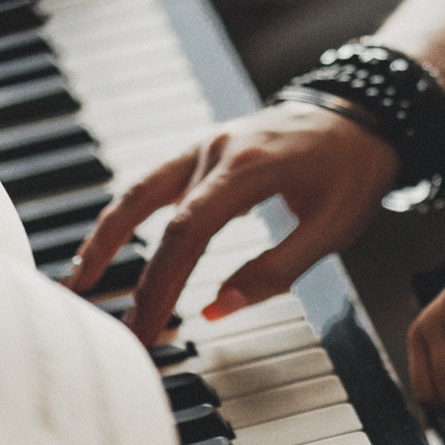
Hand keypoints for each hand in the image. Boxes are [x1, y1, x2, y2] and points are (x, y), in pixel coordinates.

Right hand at [65, 101, 398, 344]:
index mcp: (247, 167)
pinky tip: (110, 243)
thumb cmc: (353, 169)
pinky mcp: (207, 150)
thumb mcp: (333, 227)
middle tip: (116, 327)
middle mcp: (217, 150)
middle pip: (152, 212)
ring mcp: (208, 145)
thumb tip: (216, 309)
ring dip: (108, 235)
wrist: (363, 114)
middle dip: (130, 274)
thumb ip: (276, 270)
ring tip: (80, 282)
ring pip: (141, 191)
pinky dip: (127, 214)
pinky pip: (156, 183)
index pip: (187, 232)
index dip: (161, 284)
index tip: (147, 330)